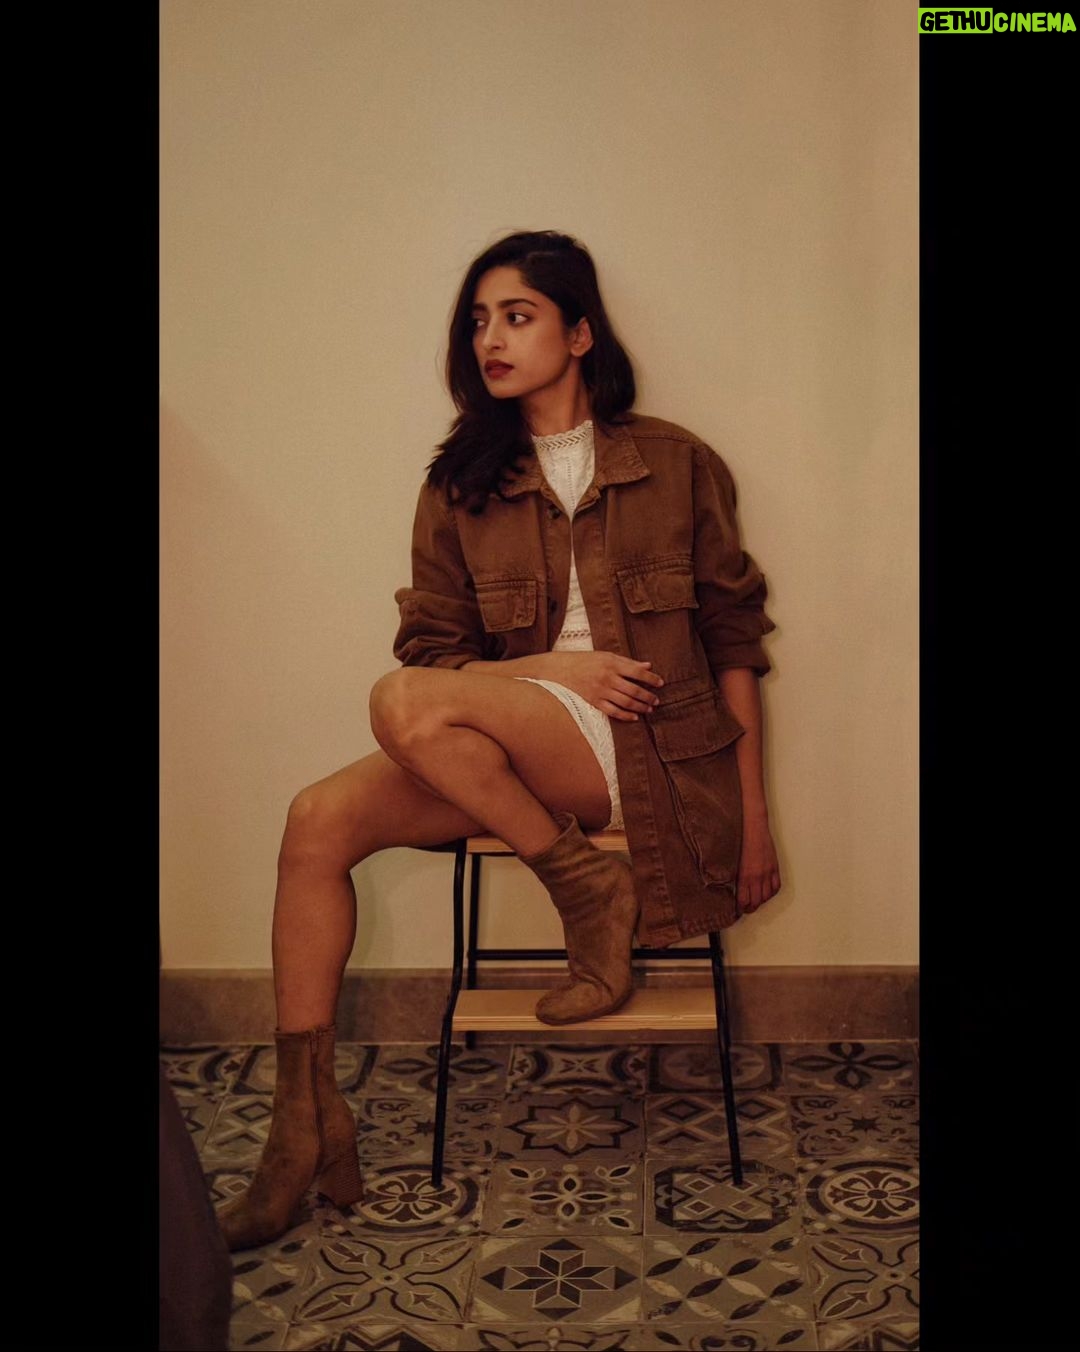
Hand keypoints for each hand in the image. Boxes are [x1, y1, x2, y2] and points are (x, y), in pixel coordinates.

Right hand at [540, 651, 663, 720]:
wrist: (558, 670)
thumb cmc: (583, 661)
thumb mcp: (604, 656)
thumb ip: (627, 662)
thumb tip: (648, 666)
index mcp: (611, 663)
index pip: (638, 672)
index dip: (651, 678)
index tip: (660, 683)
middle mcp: (607, 677)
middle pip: (634, 690)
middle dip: (648, 696)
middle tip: (657, 700)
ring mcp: (600, 691)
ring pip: (627, 702)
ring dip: (641, 707)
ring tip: (649, 709)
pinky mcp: (593, 702)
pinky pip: (614, 712)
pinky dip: (626, 715)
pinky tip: (634, 717)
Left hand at [737, 816, 780, 913]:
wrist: (754, 829)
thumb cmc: (740, 843)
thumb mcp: (735, 862)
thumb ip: (739, 877)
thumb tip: (738, 890)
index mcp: (744, 876)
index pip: (743, 900)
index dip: (741, 908)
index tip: (739, 911)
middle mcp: (757, 877)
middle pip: (756, 902)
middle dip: (751, 908)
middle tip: (747, 909)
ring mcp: (767, 873)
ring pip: (767, 896)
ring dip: (762, 902)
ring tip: (757, 901)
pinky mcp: (775, 868)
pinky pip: (776, 887)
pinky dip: (772, 893)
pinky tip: (768, 893)